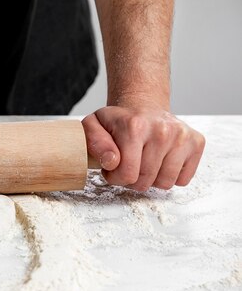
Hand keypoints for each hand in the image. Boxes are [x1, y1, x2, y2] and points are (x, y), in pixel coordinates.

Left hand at [82, 107, 205, 190]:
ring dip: (151, 179)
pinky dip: (170, 176)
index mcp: (134, 126)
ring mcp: (182, 136)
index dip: (115, 178)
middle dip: (131, 180)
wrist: (143, 106)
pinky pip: (183, 179)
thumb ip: (94, 143)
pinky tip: (160, 161)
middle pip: (145, 181)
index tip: (112, 168)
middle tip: (128, 165)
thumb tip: (111, 161)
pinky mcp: (196, 142)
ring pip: (165, 183)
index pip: (127, 174)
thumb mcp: (94, 125)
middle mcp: (162, 130)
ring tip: (143, 163)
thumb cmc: (118, 121)